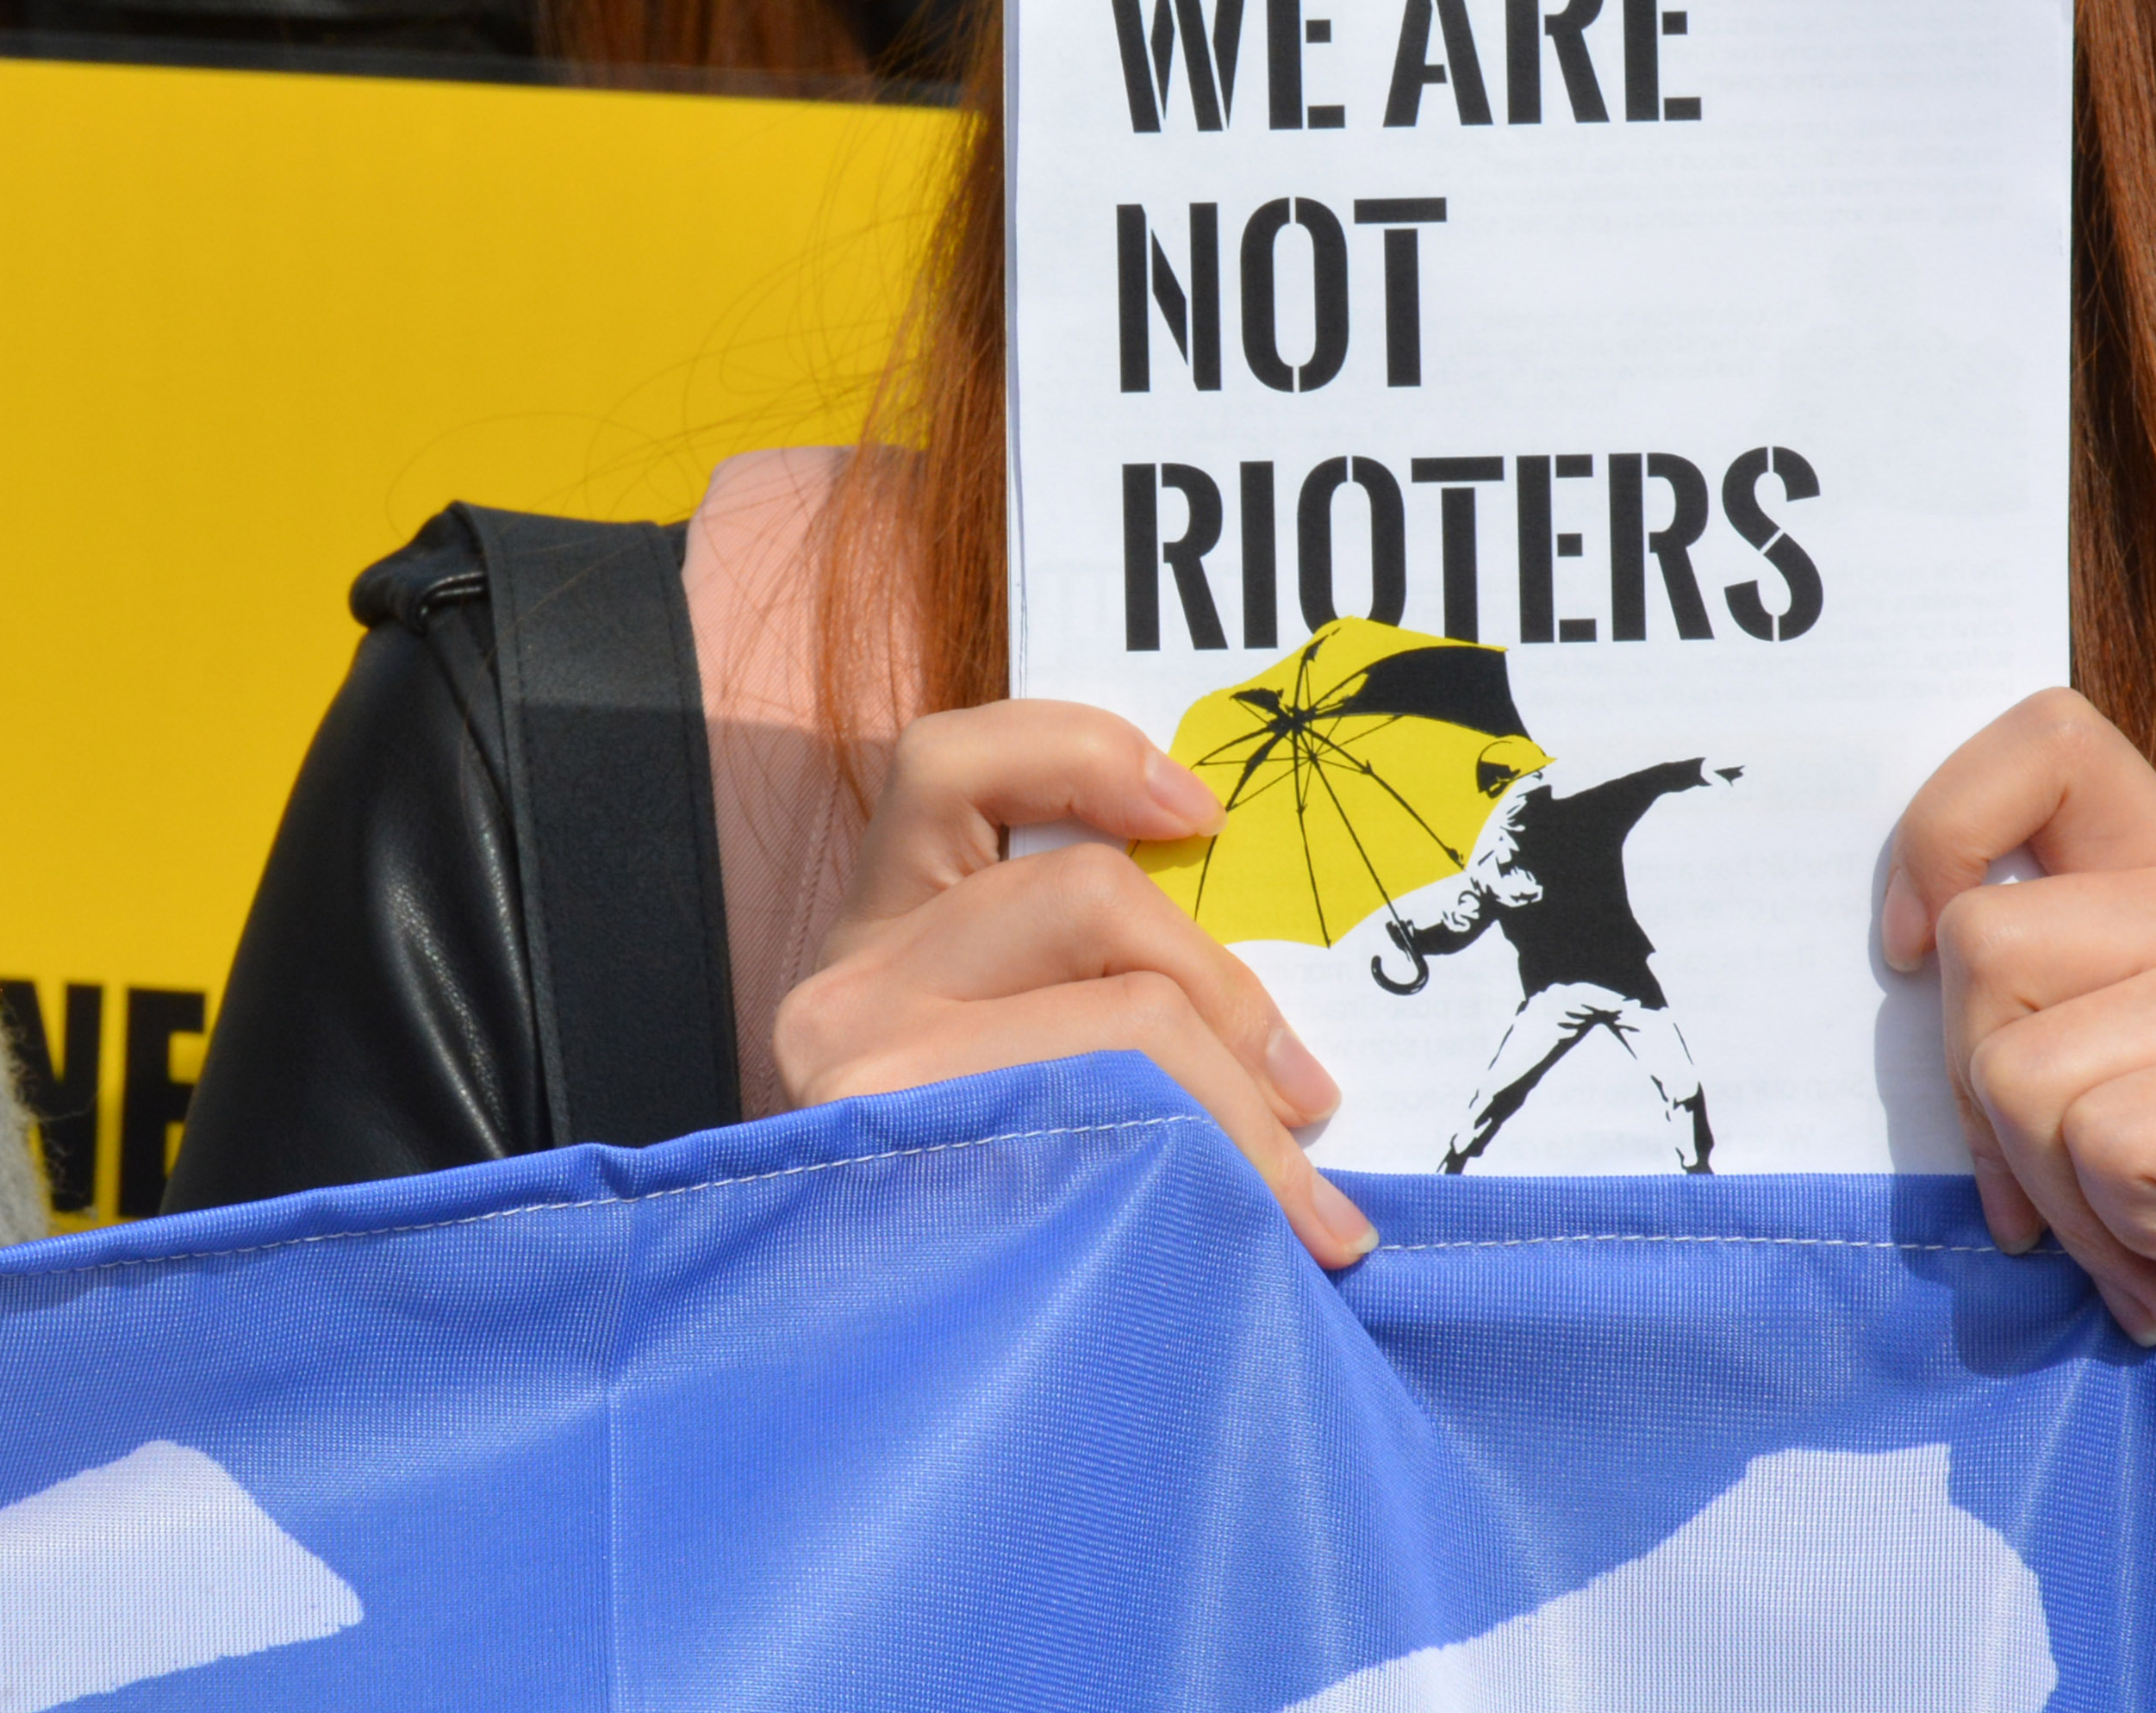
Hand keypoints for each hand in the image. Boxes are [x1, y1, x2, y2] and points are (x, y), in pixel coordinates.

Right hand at [775, 700, 1372, 1263]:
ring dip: (1241, 1109)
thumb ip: (1081, 987)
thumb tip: (1270, 1015)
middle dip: (1227, 990)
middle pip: (1087, 900)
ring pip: (1120, 1019)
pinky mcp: (908, 1166)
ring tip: (1300, 1202)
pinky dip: (1209, 1167)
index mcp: (876, 929)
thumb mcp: (1001, 1059)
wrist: (873, 1402)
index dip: (1081, 753)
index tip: (1198, 813)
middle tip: (1306, 1089)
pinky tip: (1258, 1230)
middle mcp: (849, 985)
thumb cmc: (979, 1210)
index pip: (946, 765)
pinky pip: (1109, 1126)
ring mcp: (865, 1076)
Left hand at [1884, 690, 2155, 1345]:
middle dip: (1984, 1101)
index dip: (1948, 828)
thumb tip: (1906, 948)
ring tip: (2141, 1234)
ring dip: (2056, 1190)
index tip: (1912, 951)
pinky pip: (2106, 1143)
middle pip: (1985, 945)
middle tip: (2072, 1190)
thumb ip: (2006, 998)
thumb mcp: (2059, 1079)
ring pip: (2025, 1066)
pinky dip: (2119, 1231)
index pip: (2052, 738)